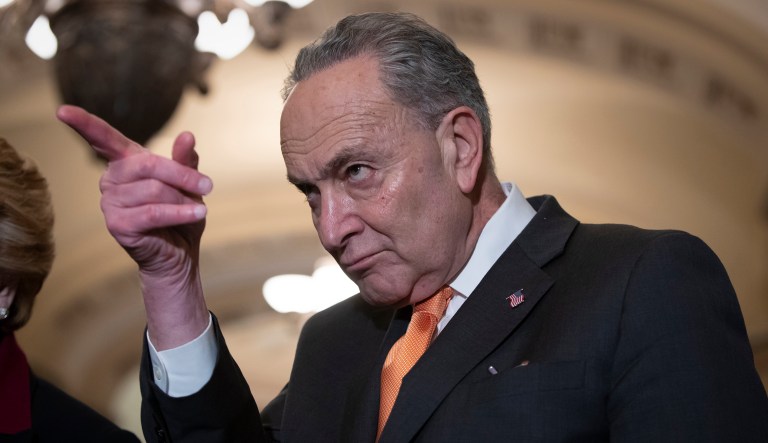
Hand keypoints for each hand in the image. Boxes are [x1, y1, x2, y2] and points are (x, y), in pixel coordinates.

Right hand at [57, 105, 211, 349]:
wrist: (180, 254)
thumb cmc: (180, 214)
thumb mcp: (188, 184)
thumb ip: (185, 160)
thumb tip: (187, 135)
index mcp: (126, 163)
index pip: (103, 139)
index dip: (84, 124)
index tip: (62, 111)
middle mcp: (111, 180)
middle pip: (147, 165)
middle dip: (182, 175)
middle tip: (208, 186)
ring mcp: (110, 203)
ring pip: (154, 190)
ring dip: (183, 200)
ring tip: (198, 210)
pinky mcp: (117, 225)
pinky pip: (152, 212)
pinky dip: (179, 213)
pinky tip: (197, 214)